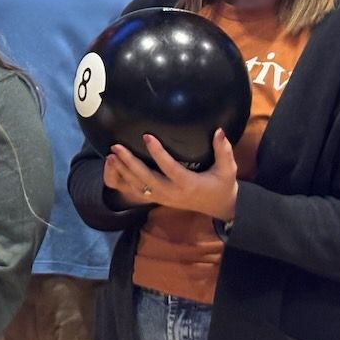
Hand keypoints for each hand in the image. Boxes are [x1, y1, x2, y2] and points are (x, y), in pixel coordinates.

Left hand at [105, 130, 238, 221]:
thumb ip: (224, 150)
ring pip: (138, 186)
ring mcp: (163, 198)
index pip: (169, 167)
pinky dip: (125, 180)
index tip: (146, 136)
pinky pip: (138, 191)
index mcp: (188, 184)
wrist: (220, 208)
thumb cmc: (223, 186)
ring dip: (123, 171)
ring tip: (111, 155)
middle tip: (116, 146)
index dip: (157, 152)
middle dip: (129, 163)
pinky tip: (115, 167)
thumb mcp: (228, 169)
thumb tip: (219, 131)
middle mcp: (172, 192)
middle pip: (145, 178)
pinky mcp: (158, 199)